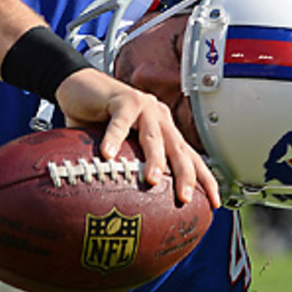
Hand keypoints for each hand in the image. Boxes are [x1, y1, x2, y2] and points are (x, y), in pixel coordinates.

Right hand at [54, 68, 220, 208]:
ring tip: (153, 180)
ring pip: (154, 136)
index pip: (189, 157)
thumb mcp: (117, 149)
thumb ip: (124, 168)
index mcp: (163, 131)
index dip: (203, 179)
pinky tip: (108, 154)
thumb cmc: (95, 121)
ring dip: (155, 159)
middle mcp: (159, 118)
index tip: (214, 203)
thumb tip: (123, 207)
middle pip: (179, 149)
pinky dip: (114, 138)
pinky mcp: (123, 99)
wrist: (77, 85)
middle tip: (185, 198)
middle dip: (186, 175)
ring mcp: (144, 106)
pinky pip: (120, 122)